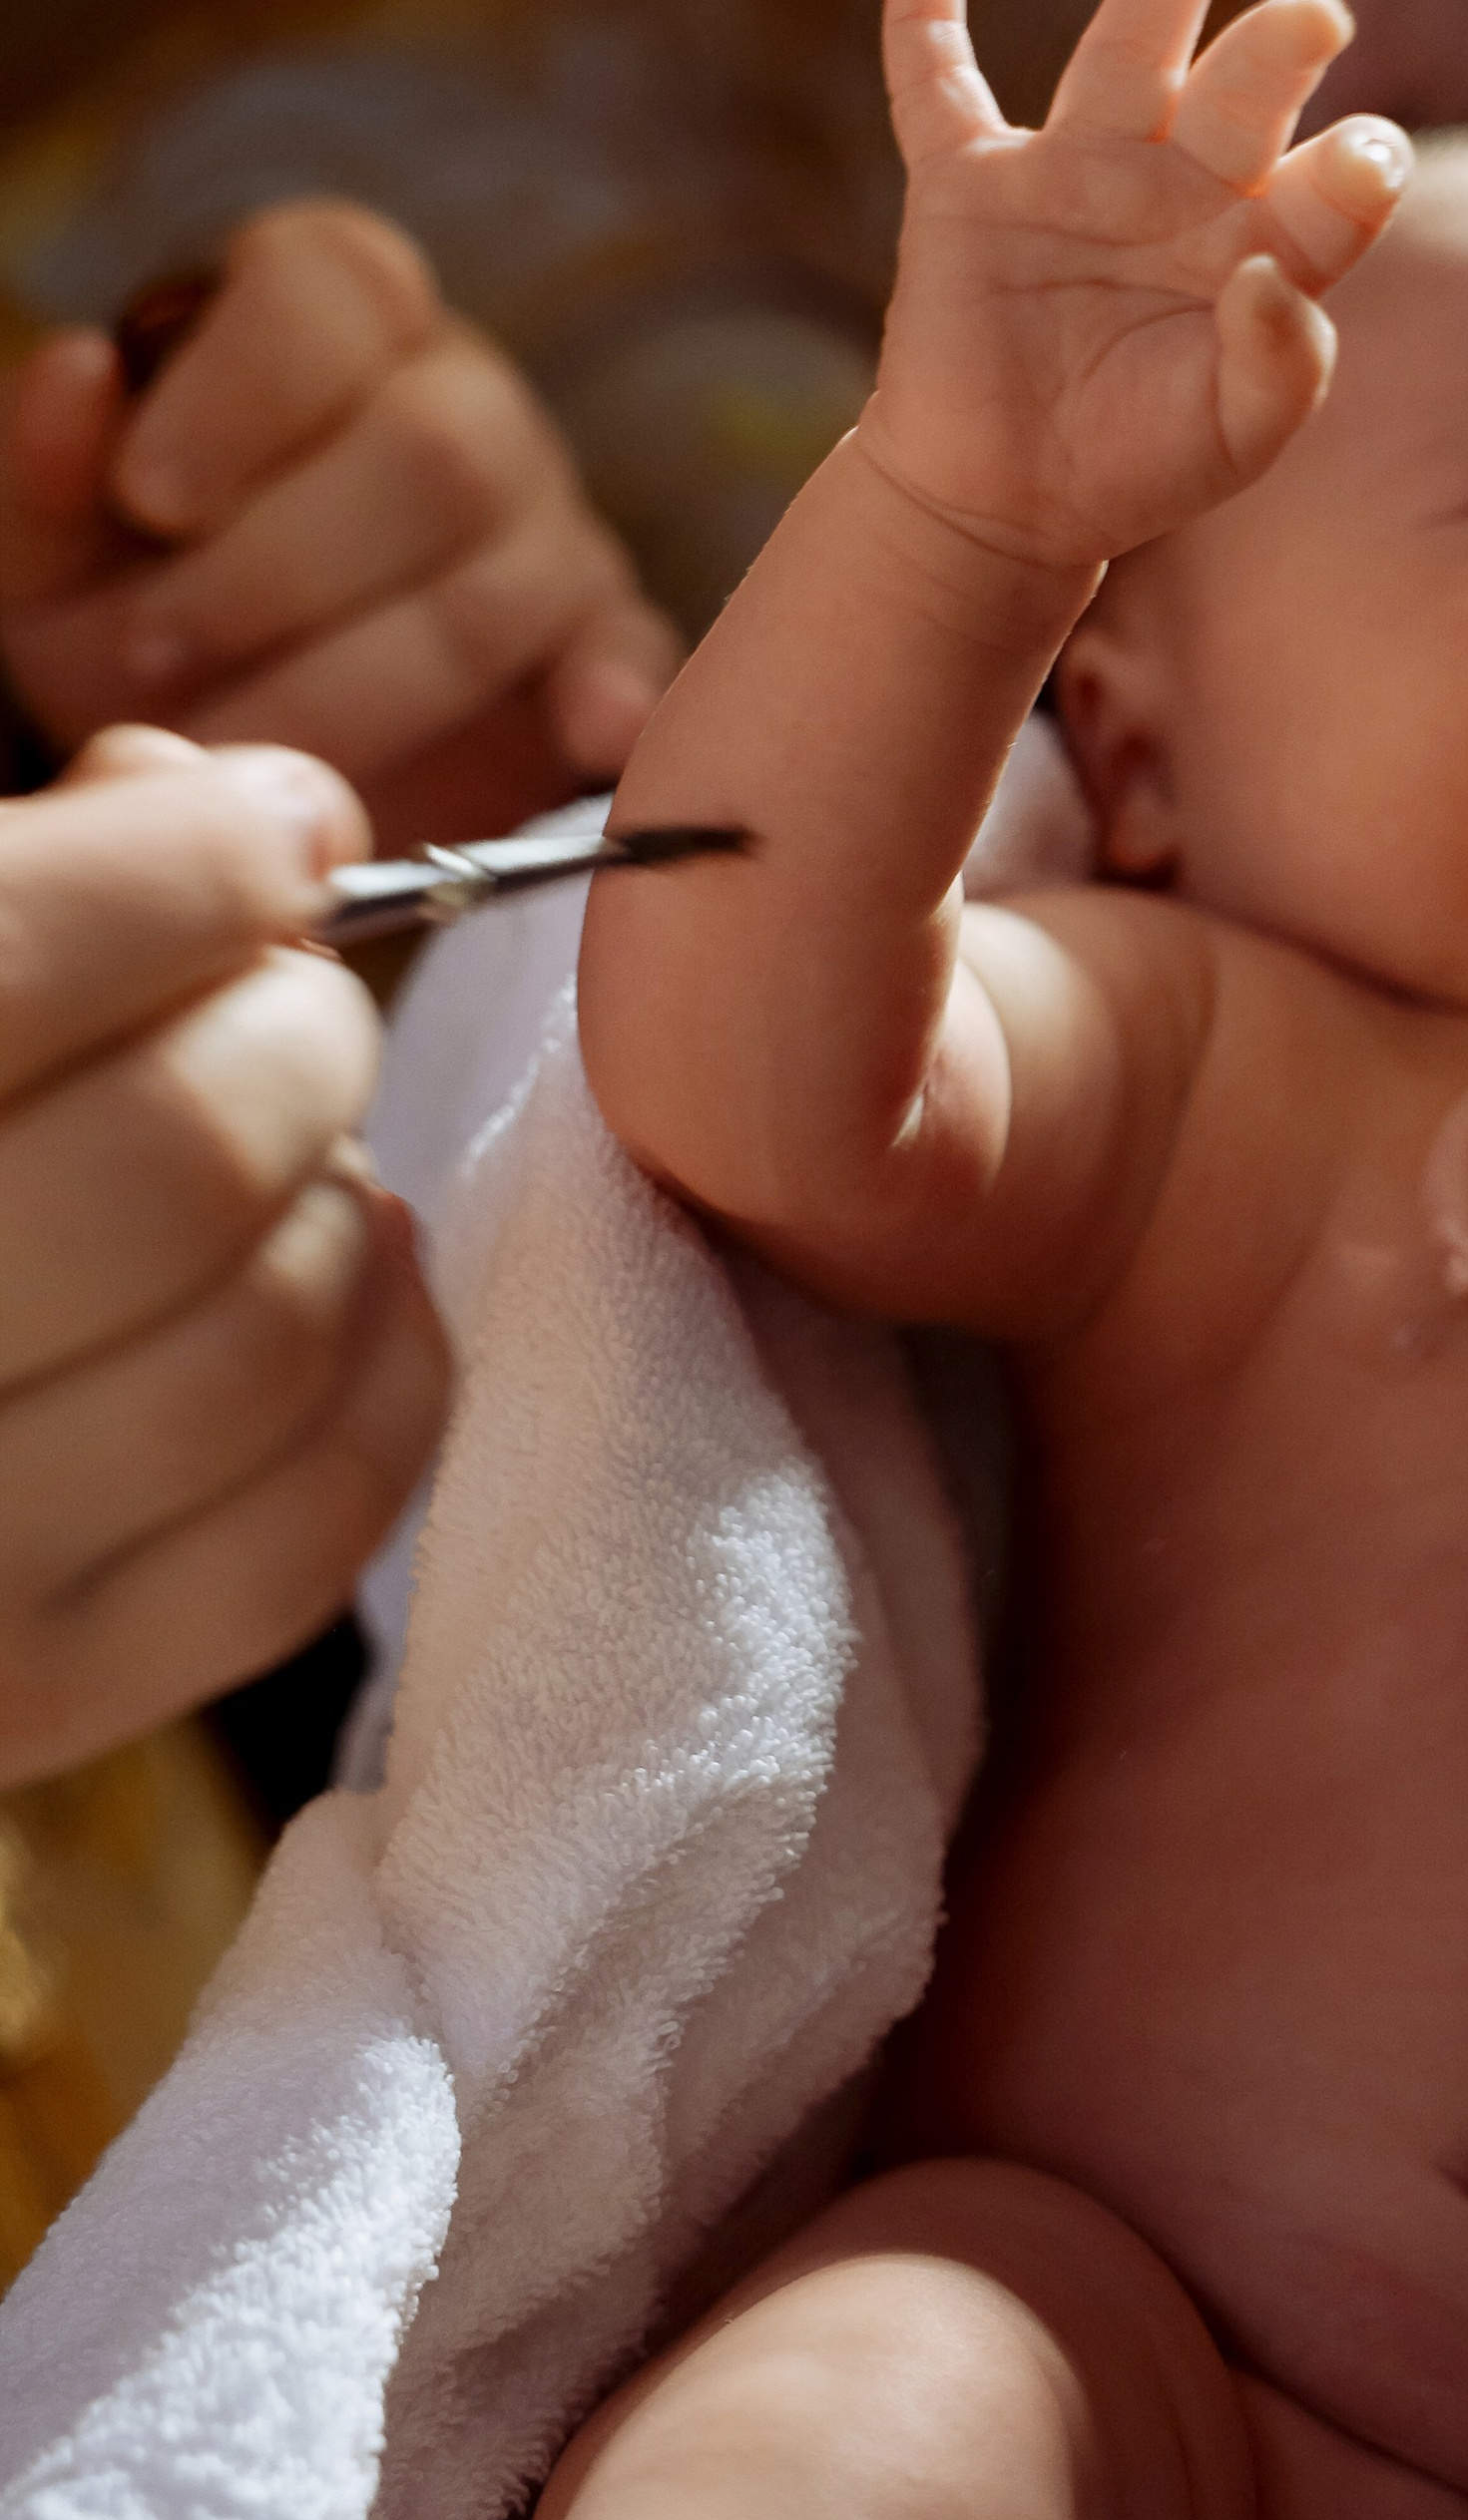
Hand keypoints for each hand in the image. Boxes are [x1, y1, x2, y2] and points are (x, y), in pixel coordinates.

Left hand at [0, 204, 680, 848]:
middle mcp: (460, 399)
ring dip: (358, 685)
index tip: (150, 499)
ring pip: (504, 579)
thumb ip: (42, 467)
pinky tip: (586, 733)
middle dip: (281, 574)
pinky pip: (633, 654)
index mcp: (328, 324)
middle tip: (156, 655)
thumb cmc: (137, 611)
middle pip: (437, 448)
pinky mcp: (598, 644)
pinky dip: (613, 692)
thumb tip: (80, 370)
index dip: (246, 387)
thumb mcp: (50, 551)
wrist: (221, 743)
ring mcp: (546, 523)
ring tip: (242, 753)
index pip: (334, 281)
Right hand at [0, 727, 449, 1781]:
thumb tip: (244, 812)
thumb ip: (16, 883)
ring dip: (336, 1200)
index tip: (274, 833)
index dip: (208, 861)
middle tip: (279, 998)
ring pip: (274, 1327)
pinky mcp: (33, 1706)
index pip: (30, 954)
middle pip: (193, 1142)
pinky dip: (377, 1367)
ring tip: (283, 1155)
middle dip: (294, 1028)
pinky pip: (308, 1524)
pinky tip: (330, 1277)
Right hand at [862, 0, 1409, 574]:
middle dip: (1280, 48)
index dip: (1356, 170)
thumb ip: (1280, 363)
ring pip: (1127, 50)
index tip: (1372, 161)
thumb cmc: (1136, 466)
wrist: (1004, 503)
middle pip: (1239, 91)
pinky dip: (922, 27)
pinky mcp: (970, 187)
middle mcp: (1177, 188)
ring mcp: (1073, 176)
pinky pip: (937, 92)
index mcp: (1258, 242)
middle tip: (1321, 15)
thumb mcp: (1234, 435)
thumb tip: (1277, 275)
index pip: (1328, 186)